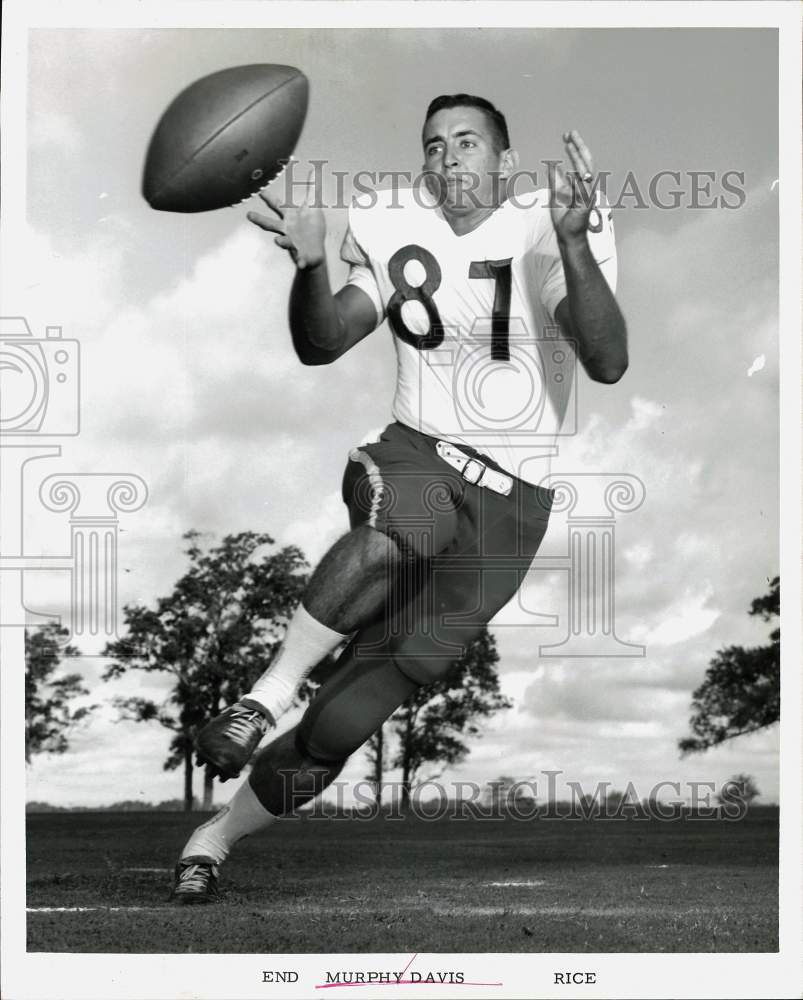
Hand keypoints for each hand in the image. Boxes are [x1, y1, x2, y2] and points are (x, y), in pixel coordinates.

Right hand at [247, 166, 325, 269]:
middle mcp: (287, 229)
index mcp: (289, 217)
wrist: (315, 251)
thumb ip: (313, 190)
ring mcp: (292, 242)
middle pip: (271, 224)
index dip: (268, 198)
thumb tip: (314, 170)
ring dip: (281, 241)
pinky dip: (300, 261)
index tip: (259, 190)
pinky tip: (301, 263)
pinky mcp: (300, 255)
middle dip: (261, 220)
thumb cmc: (311, 227)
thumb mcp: (314, 207)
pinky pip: (300, 258)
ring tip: (278, 241)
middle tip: (249, 215)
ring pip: (284, 242)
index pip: (277, 205)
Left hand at [548, 130, 597, 244]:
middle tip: (570, 133)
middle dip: (579, 147)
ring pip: (586, 171)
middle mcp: (586, 186)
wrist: (567, 235)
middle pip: (586, 161)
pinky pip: (582, 189)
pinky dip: (576, 179)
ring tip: (570, 144)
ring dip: (578, 157)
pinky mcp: (585, 204)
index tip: (566, 137)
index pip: (580, 161)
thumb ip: (555, 180)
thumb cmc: (563, 217)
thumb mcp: (556, 194)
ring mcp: (588, 194)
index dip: (574, 149)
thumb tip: (552, 165)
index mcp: (581, 183)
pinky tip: (571, 170)